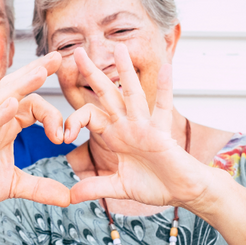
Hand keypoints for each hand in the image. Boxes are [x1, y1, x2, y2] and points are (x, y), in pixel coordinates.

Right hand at [0, 52, 69, 220]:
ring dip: (22, 85)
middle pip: (17, 90)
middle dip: (37, 72)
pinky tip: (12, 103)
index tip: (65, 135)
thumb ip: (41, 187)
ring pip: (2, 99)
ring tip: (41, 71)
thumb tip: (67, 197)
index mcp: (6, 128)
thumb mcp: (13, 185)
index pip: (31, 106)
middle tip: (57, 57)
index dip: (52, 114)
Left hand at [66, 45, 211, 207]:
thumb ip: (95, 187)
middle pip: (106, 94)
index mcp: (115, 135)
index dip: (74, 121)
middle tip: (76, 52)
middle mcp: (127, 125)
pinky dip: (165, 89)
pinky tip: (167, 68)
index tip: (63, 137)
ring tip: (118, 47)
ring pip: (132, 94)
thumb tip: (70, 196)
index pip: (89, 116)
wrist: (182, 192)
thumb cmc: (155, 185)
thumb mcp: (119, 186)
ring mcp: (144, 126)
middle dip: (91, 73)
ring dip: (125, 71)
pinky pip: (163, 108)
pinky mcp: (161, 133)